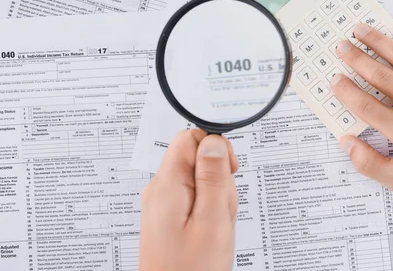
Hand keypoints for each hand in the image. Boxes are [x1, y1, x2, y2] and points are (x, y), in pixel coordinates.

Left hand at [139, 129, 238, 270]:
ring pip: (201, 180)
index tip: (228, 171)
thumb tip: (214, 140)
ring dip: (217, 198)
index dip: (215, 148)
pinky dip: (210, 211)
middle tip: (221, 209)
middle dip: (219, 180)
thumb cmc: (191, 270)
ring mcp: (164, 203)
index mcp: (168, 185)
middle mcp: (161, 190)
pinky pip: (196, 199)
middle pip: (198, 159)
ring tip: (216, 226)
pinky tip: (212, 231)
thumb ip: (214, 177)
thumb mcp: (212, 221)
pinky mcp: (170, 216)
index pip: (190, 138)